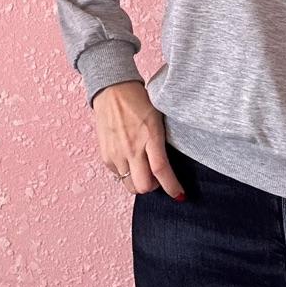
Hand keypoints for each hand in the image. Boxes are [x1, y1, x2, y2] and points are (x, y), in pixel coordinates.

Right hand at [92, 81, 184, 198]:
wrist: (112, 91)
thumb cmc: (139, 102)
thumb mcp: (158, 119)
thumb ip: (161, 143)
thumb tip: (169, 165)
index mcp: (150, 137)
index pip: (161, 170)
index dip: (172, 187)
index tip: (179, 194)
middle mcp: (131, 149)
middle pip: (143, 187)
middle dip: (153, 188)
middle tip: (158, 178)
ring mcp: (116, 154)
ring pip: (130, 185)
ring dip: (139, 182)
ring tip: (143, 167)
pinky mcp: (106, 156)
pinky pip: (119, 176)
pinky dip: (127, 174)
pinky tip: (131, 160)